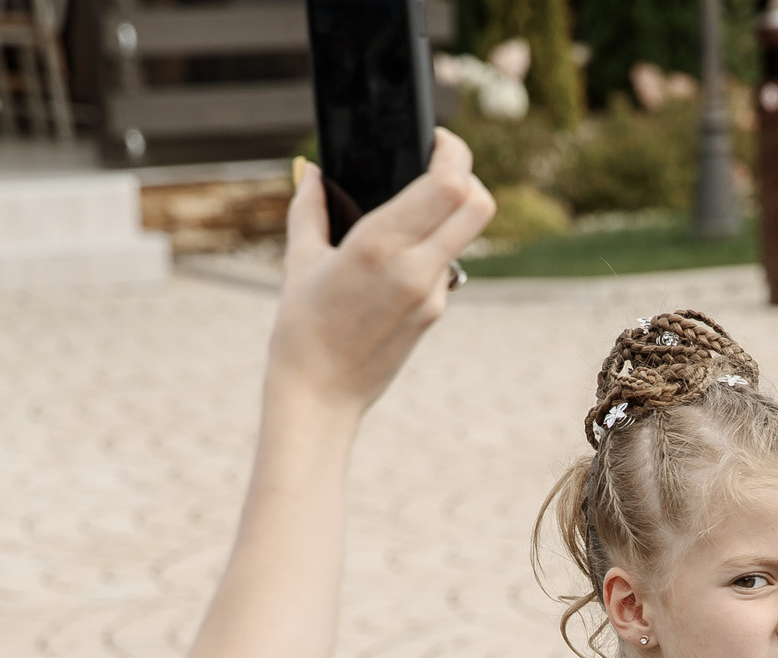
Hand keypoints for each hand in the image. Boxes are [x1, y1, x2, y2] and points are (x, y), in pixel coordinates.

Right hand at [269, 138, 494, 422]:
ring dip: (451, 213)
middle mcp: (414, 268)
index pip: (448, 185)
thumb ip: (310, 207)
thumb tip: (313, 171)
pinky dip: (432, 249)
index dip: (455, 154)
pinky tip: (399, 257)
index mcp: (379, 245)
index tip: (439, 141)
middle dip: (469, 176)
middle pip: (478, 204)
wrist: (320, 395)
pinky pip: (446, 266)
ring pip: (465, 235)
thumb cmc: (301, 328)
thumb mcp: (300, 260)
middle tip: (442, 168)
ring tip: (415, 209)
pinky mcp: (435, 313)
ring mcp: (431, 294)